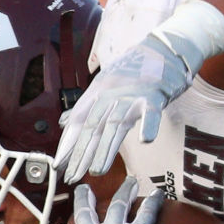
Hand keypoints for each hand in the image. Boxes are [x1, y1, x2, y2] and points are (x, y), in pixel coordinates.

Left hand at [55, 35, 191, 182]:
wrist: (164, 48)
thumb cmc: (137, 70)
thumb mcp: (106, 84)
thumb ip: (87, 106)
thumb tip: (65, 123)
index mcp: (98, 92)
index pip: (79, 121)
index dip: (68, 144)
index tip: (59, 165)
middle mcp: (111, 93)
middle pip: (93, 127)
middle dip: (81, 153)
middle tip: (72, 175)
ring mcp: (133, 94)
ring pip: (116, 124)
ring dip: (106, 149)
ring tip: (97, 171)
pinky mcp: (155, 95)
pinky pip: (152, 112)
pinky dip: (148, 125)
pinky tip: (145, 141)